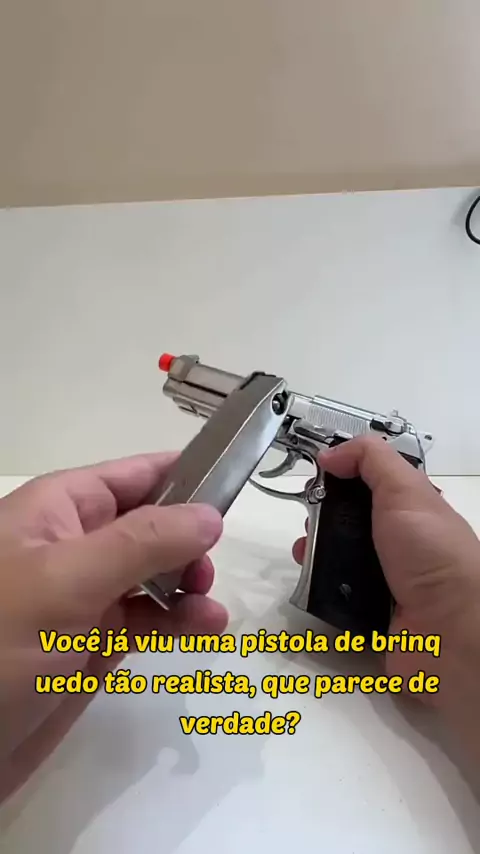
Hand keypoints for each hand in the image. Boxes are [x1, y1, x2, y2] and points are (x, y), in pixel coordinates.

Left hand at [0, 452, 226, 801]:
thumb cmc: (0, 641)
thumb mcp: (68, 580)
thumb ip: (142, 543)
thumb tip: (210, 514)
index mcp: (59, 510)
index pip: (132, 475)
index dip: (182, 475)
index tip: (232, 486)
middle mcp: (75, 546)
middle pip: (150, 523)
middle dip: (189, 538)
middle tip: (207, 567)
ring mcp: (85, 596)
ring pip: (154, 573)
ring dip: (189, 582)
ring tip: (209, 605)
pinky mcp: (94, 643)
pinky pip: (149, 618)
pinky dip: (180, 620)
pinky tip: (206, 627)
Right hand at [293, 436, 479, 758]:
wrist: (450, 633)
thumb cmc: (431, 555)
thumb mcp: (405, 490)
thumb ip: (370, 460)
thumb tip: (330, 453)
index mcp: (414, 510)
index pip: (371, 485)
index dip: (342, 477)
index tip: (316, 476)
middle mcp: (400, 543)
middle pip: (349, 521)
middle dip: (322, 516)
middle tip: (307, 518)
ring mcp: (384, 580)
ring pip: (338, 558)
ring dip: (314, 551)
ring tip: (301, 551)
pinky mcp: (368, 614)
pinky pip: (335, 595)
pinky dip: (319, 586)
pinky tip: (310, 578)